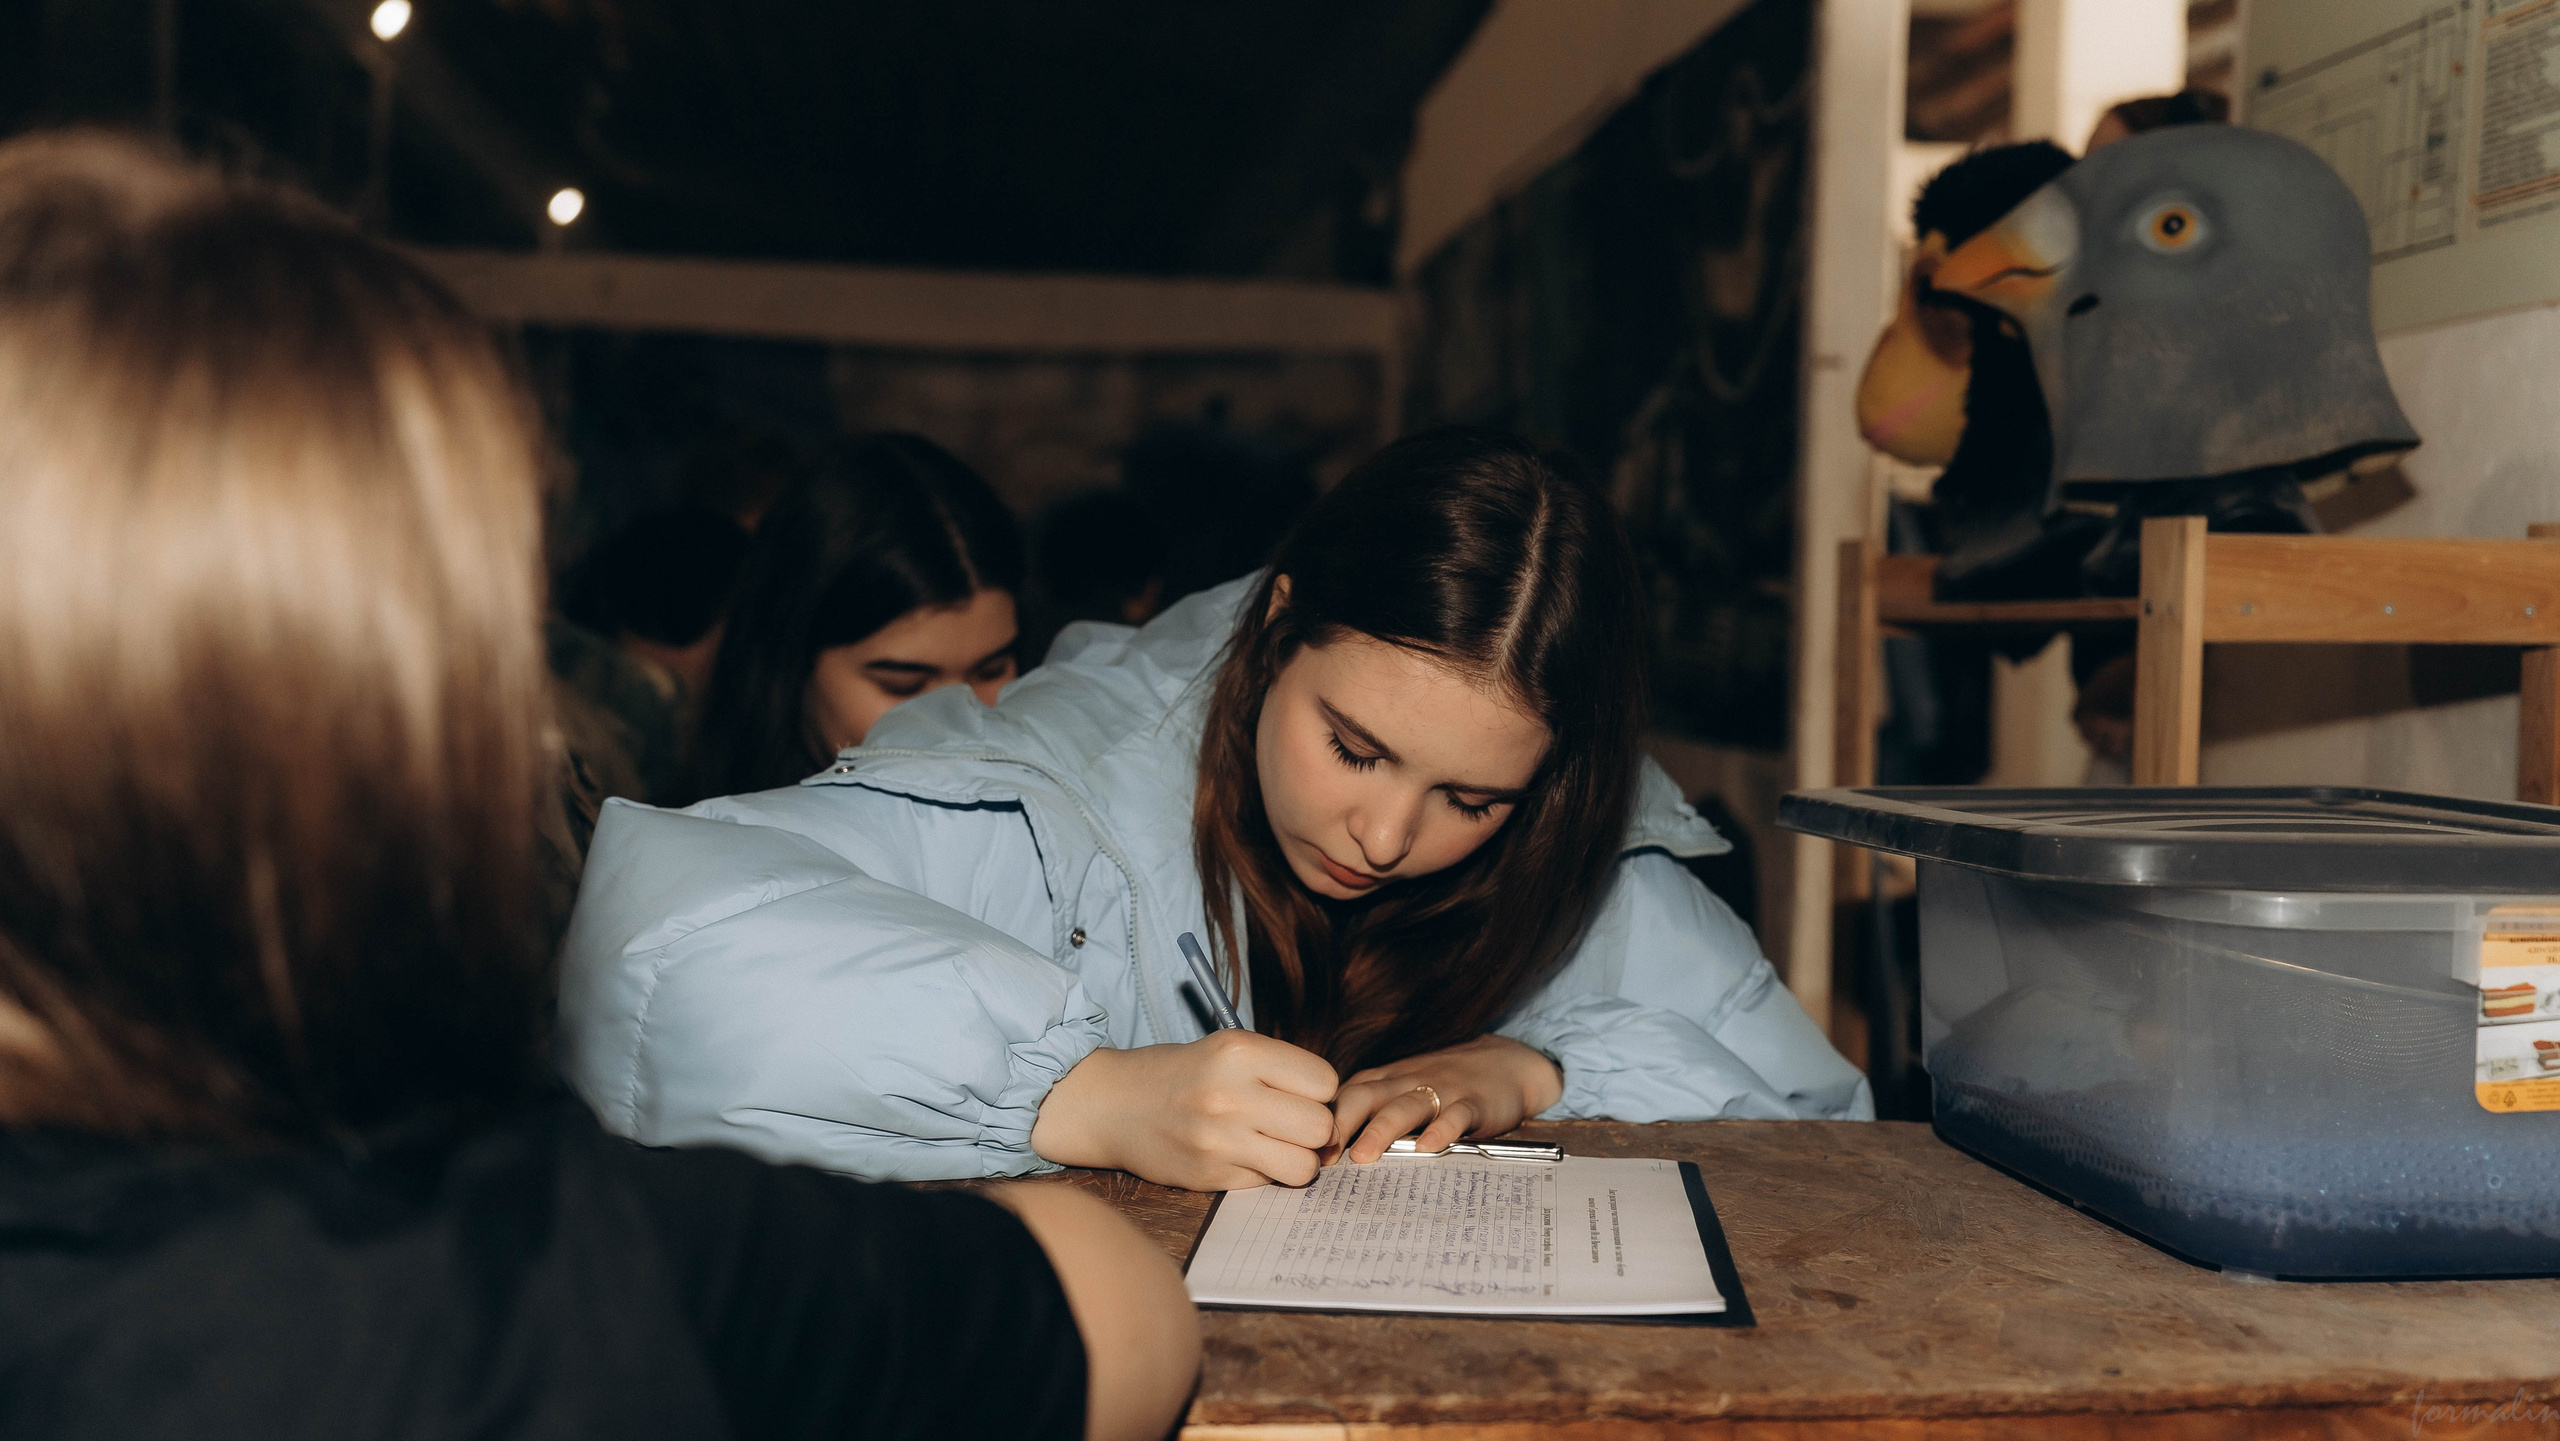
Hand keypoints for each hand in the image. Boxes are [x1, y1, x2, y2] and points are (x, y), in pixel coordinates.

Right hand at [1030, 1032, 1338, 1190]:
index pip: (1325, 1081)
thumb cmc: (1180, 1073)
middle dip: (1314, 1128)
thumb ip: (1281, 1072)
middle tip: (1291, 1122)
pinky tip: (1240, 1155)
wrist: (1112, 1104)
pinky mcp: (1210, 1176)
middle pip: (1320, 1126)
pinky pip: (1268, 1184)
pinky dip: (1263, 1173)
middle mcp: (1231, 1095)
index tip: (1301, 1092)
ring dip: (1296, 1159)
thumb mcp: (1228, 1049)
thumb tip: (1336, 1111)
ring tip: (1274, 1144)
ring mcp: (1219, 1141)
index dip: (1320, 1090)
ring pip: (1303, 1166)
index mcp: (1240, 1052)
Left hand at [1329, 1035, 1563, 1163]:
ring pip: (1406, 1106)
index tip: (1301, 1149)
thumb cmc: (1442, 1085)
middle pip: (1366, 1096)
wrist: (1506, 1063)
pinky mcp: (1474, 1102)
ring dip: (1382, 1129)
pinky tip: (1429, 1149)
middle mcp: (1406, 1082)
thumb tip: (1328, 1157)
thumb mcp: (1402, 1091)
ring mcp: (1440, 1090)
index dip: (1322, 1121)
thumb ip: (1370, 1113)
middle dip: (1341, 1123)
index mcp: (1384, 1081)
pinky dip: (1442, 1130)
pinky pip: (1455, 1115)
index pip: (1345, 1096)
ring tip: (1363, 1156)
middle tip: (1322, 1156)